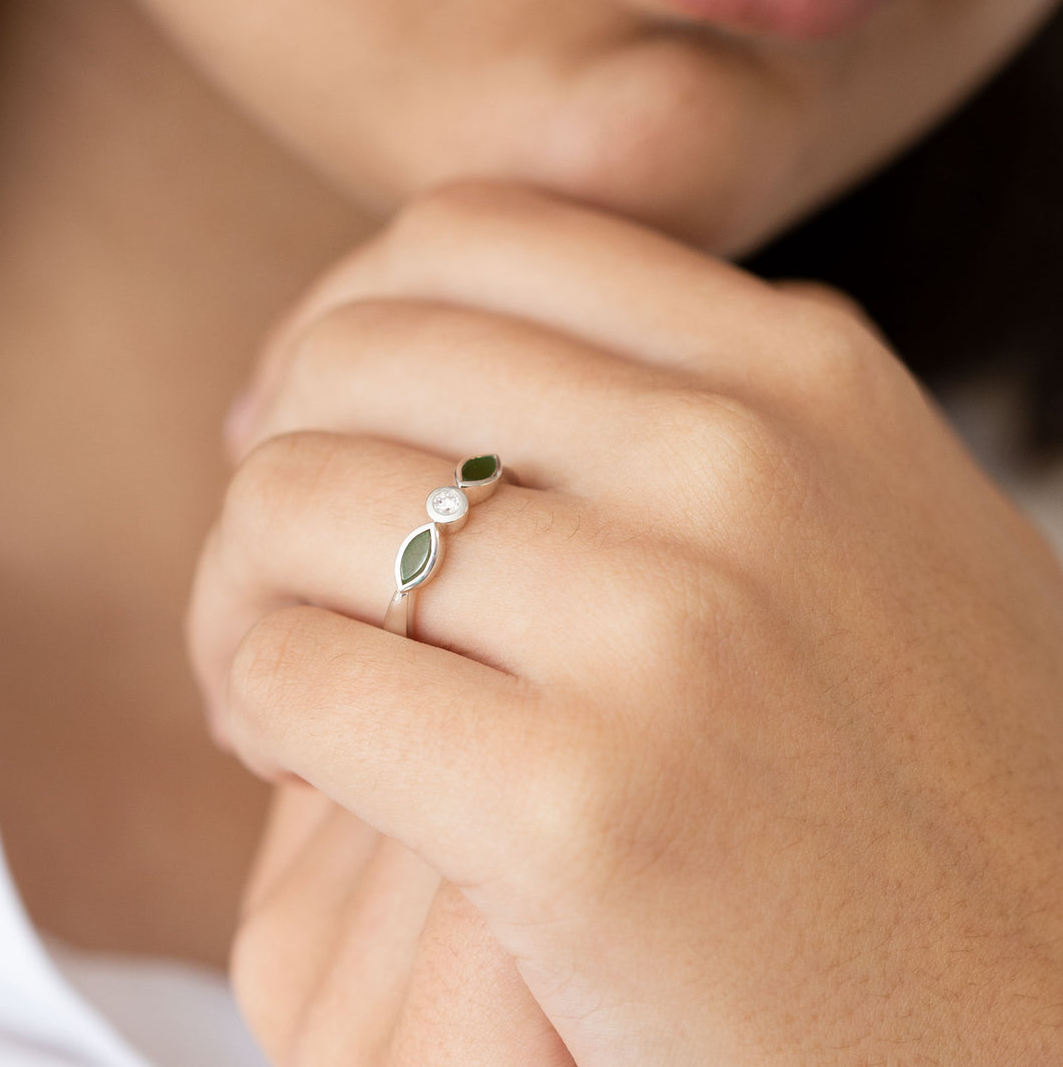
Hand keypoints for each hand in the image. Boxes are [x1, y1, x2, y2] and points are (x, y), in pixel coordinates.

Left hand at [189, 182, 1062, 1063]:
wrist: (1031, 1028)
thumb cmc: (926, 788)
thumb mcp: (860, 527)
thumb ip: (704, 409)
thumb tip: (472, 343)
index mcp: (801, 374)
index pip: (467, 237)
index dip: (342, 322)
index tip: (306, 426)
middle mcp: (742, 463)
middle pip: (356, 359)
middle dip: (268, 451)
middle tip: (274, 566)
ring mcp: (670, 630)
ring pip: (294, 504)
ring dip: (240, 588)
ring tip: (270, 674)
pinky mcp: (584, 811)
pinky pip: (297, 676)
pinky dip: (257, 708)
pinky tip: (297, 770)